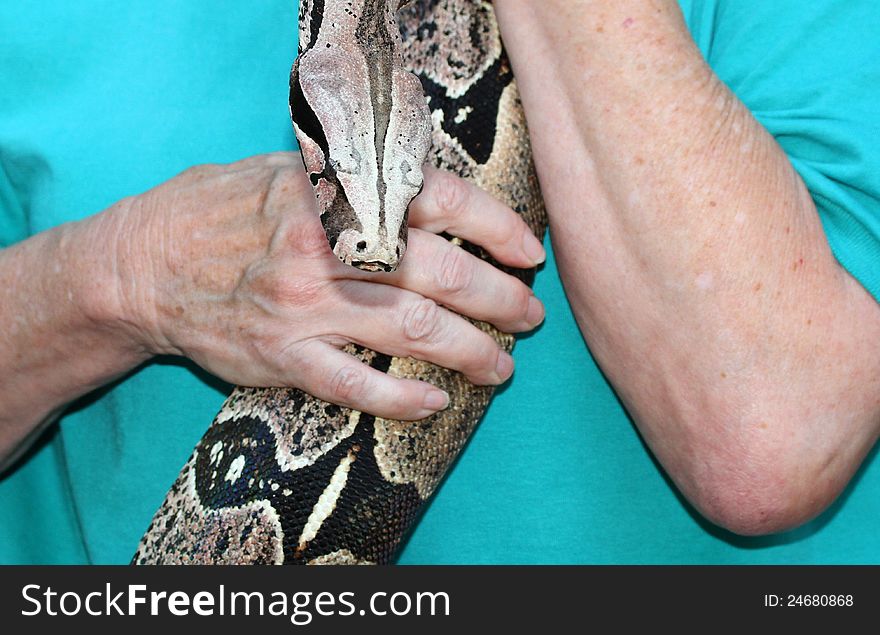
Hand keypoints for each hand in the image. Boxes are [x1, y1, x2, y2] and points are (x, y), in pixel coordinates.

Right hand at [107, 152, 544, 420]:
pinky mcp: (282, 356)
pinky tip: (435, 402)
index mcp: (335, 193)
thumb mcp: (288, 172)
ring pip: (412, 330)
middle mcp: (327, 247)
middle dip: (499, 299)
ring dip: (470, 352)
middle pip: (440, 273)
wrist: (144, 264)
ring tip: (501, 366)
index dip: (497, 228)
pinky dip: (401, 396)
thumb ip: (355, 182)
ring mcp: (305, 305)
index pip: (440, 202)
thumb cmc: (222, 210)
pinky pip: (355, 383)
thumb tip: (432, 196)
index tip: (530, 253)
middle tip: (529, 316)